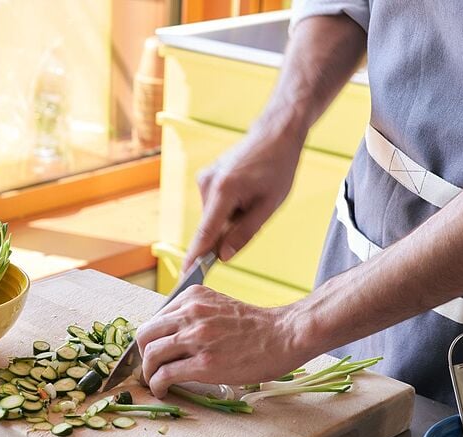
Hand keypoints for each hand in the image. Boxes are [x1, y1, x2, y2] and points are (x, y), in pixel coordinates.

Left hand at [136, 286, 305, 397]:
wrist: (284, 336)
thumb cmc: (256, 326)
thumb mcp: (219, 307)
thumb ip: (194, 315)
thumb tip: (171, 336)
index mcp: (193, 297)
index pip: (156, 318)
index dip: (150, 338)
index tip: (153, 351)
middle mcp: (191, 314)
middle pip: (145, 335)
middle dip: (142, 354)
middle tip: (149, 367)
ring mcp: (196, 338)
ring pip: (151, 355)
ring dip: (148, 373)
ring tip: (155, 382)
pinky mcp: (204, 364)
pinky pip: (166, 374)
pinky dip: (158, 385)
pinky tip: (163, 391)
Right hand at [182, 126, 301, 270]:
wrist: (274, 135)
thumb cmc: (277, 167)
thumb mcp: (269, 205)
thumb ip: (245, 233)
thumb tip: (223, 256)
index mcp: (224, 190)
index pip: (206, 232)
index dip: (195, 256)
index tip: (185, 274)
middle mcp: (207, 183)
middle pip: (211, 226)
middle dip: (228, 231)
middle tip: (254, 212)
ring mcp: (204, 178)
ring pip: (213, 217)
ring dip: (230, 217)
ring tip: (252, 195)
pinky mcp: (205, 177)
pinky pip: (213, 206)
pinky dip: (227, 207)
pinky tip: (244, 191)